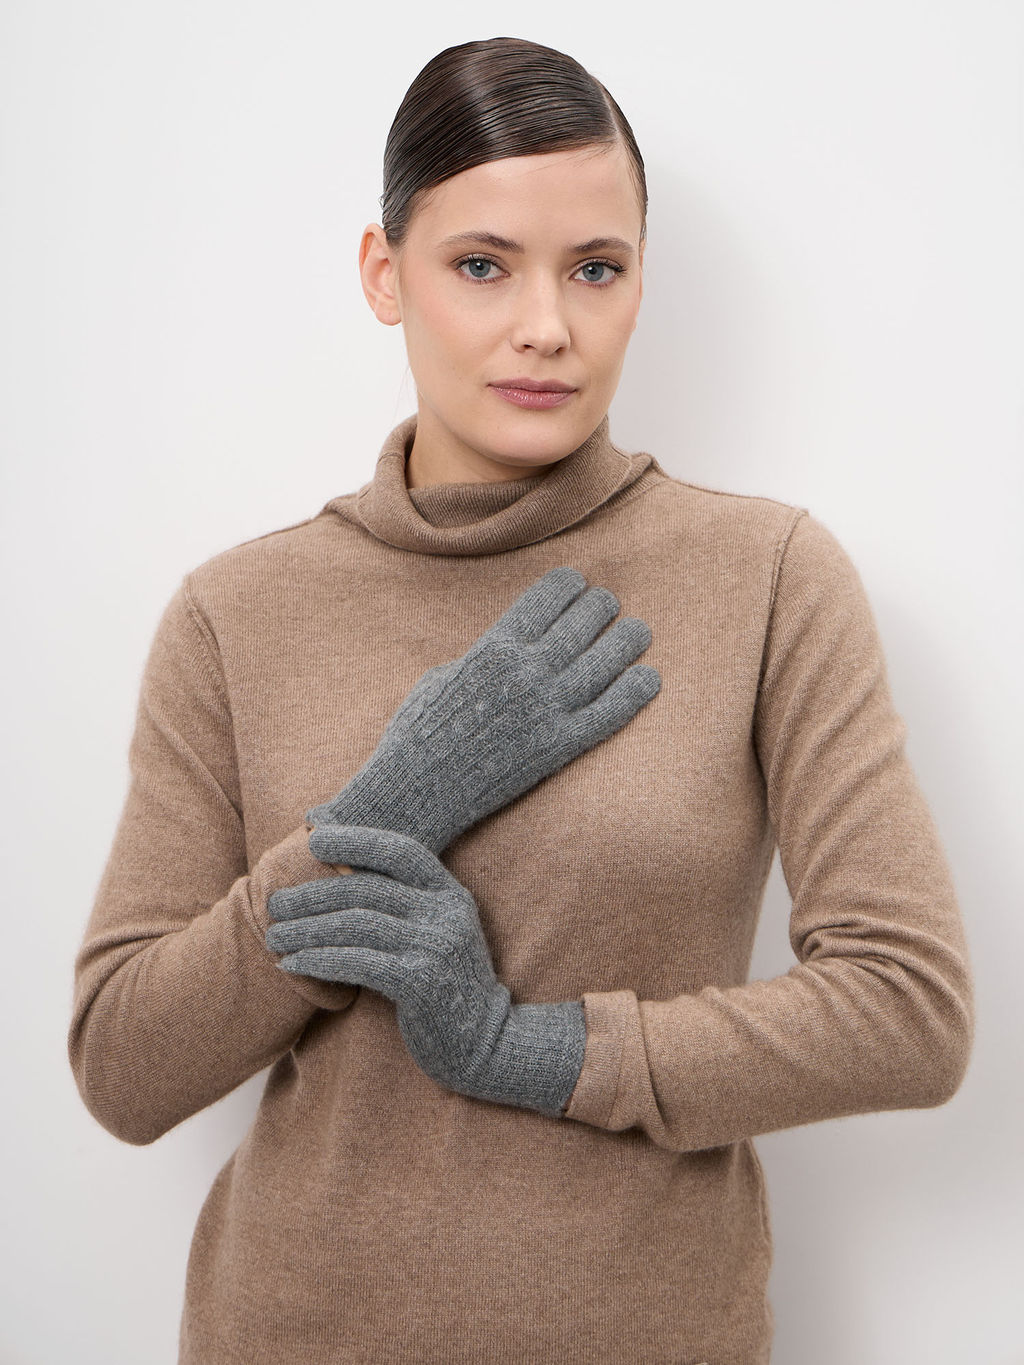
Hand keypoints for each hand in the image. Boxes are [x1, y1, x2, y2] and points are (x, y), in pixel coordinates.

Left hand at [266, 824, 586, 1117]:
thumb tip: (342, 875)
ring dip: (307, 930)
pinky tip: (292, 965)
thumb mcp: (437, 934)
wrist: (485, 1045)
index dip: (356, 840)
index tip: (314, 838)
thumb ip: (406, 906)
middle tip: (276, 904)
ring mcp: (436, 944)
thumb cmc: (447, 987)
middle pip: (367, 889)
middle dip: (313, 894)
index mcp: (449, 893)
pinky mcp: (421, 980)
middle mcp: (446, 912)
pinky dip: (318, 960)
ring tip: (275, 936)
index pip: (400, 851)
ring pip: (356, 924)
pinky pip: (357, 962)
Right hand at [304, 565, 660, 854]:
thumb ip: (480, 657)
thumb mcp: (442, 677)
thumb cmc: (418, 733)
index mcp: (492, 648)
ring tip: (638, 631)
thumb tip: (506, 650)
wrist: (415, 790)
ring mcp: (544, 710)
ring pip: (602, 663)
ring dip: (625, 641)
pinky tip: (649, 677)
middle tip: (608, 605)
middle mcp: (524, 672)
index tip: (578, 584)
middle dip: (599, 608)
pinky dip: (633, 694)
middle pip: (580, 624)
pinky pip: (607, 714)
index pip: (544, 598)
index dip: (567, 585)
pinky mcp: (557, 747)